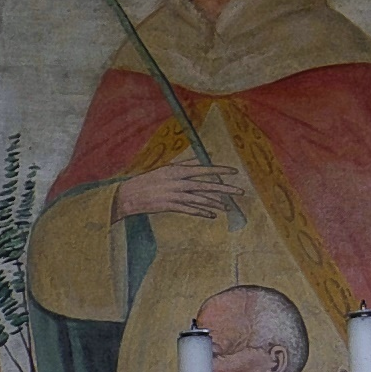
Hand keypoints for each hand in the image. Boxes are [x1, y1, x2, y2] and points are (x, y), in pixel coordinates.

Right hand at [116, 163, 243, 221]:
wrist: (129, 195)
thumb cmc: (149, 179)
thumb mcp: (167, 168)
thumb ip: (186, 163)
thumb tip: (204, 156)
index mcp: (177, 170)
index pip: (203, 169)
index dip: (219, 170)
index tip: (234, 172)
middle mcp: (178, 182)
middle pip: (207, 186)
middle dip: (225, 189)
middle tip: (240, 191)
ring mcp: (175, 195)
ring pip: (201, 200)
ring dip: (216, 204)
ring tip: (228, 207)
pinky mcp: (171, 207)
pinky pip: (190, 210)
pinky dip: (202, 213)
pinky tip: (212, 215)